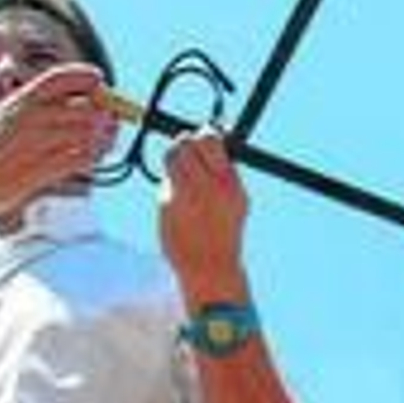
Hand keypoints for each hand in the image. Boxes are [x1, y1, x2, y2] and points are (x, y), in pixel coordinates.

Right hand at [0, 64, 113, 219]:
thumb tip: (64, 101)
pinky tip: (94, 157)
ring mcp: (35, 145)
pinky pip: (78, 161)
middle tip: (113, 117)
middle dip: (103, 111)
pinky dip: (92, 157)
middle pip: (80, 107)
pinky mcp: (40, 171)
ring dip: (102, 136)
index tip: (99, 78)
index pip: (56, 78)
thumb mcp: (2, 118)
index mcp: (17, 102)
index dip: (83, 75)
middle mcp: (27, 119)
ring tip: (108, 139)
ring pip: (84, 134)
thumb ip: (30, 108)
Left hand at [159, 130, 248, 297]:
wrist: (209, 267)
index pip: (209, 140)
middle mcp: (206, 186)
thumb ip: (226, 171)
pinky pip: (166, 181)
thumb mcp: (237, 201)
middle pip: (185, 143)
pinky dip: (172, 186)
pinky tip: (182, 204)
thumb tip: (216, 135)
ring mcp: (184, 195)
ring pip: (171, 156)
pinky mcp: (167, 203)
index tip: (203, 142)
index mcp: (228, 184)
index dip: (204, 135)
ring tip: (185, 176)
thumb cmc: (224, 232)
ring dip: (176, 160)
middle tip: (189, 155)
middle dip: (186, 145)